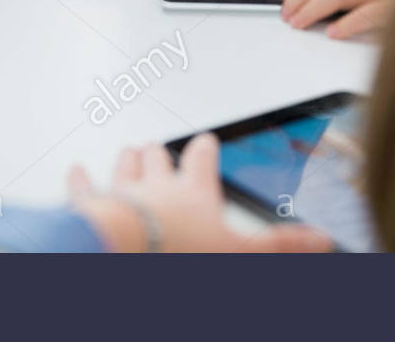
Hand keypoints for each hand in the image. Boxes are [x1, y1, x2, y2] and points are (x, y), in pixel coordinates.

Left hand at [68, 136, 329, 252]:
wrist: (124, 251)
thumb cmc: (178, 251)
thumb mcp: (241, 254)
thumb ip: (279, 246)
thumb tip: (320, 241)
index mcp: (194, 192)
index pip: (203, 161)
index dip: (206, 150)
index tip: (207, 141)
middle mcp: (155, 184)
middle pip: (159, 157)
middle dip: (161, 152)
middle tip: (162, 147)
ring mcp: (120, 192)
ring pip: (124, 165)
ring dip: (128, 159)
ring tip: (131, 150)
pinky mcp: (90, 206)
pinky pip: (81, 186)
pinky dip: (78, 178)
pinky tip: (74, 169)